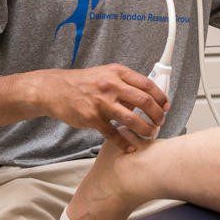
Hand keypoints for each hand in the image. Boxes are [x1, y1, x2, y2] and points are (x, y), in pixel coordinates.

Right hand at [37, 64, 169, 150]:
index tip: (166, 105)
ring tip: (150, 133)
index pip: (147, 84)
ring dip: (145, 129)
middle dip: (157, 114)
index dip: (160, 96)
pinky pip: (113, 133)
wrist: (54, 89)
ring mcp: (101, 103)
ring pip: (131, 119)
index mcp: (117, 73)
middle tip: (160, 121)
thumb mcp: (105, 74)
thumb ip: (124, 84)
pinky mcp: (92, 118)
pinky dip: (123, 142)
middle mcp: (111, 86)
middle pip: (144, 101)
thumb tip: (141, 99)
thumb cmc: (82, 82)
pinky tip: (130, 146)